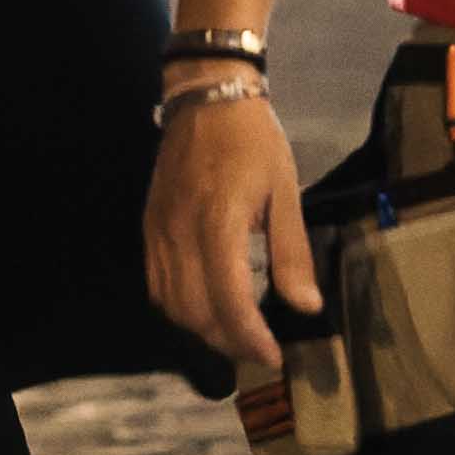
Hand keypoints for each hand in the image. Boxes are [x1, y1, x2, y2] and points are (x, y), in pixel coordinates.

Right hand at [142, 85, 315, 377]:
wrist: (204, 98)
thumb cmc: (253, 141)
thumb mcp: (285, 191)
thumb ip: (291, 251)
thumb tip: (305, 306)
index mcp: (219, 222)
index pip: (228, 298)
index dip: (249, 336)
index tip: (272, 355)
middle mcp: (181, 232)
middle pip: (195, 310)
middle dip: (228, 340)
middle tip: (258, 349)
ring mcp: (159, 231)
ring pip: (171, 303)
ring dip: (202, 328)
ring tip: (234, 333)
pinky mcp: (149, 228)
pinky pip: (157, 284)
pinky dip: (179, 307)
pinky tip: (204, 306)